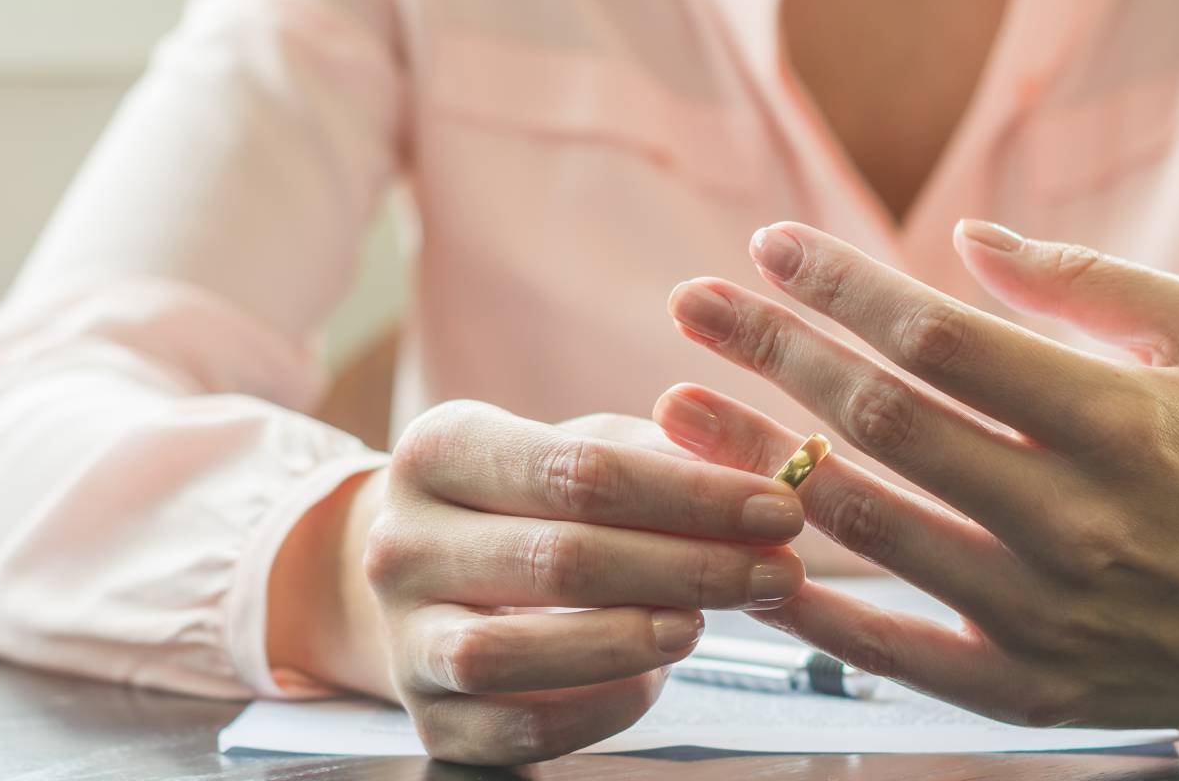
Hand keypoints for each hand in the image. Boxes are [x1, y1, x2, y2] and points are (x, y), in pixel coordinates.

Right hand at [277, 403, 806, 764]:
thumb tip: (757, 479)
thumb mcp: (577, 449)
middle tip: (777, 572)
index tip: (779, 509)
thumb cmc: (524, 503)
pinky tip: (652, 678)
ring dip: (628, 641)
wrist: (423, 576)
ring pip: (510, 655)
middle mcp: (400, 542)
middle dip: (688, 568)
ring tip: (703, 624)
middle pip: (559, 560)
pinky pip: (518, 730)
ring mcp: (404, 636)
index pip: (578, 471)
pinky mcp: (429, 719)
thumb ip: (661, 457)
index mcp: (438, 448)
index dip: (692, 495)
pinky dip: (598, 708)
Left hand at [657, 220, 1178, 727]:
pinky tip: (741, 555)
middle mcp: (1078, 520)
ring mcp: (1048, 615)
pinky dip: (809, 607)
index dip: (843, 286)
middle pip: (883, 422)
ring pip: (867, 529)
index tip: (771, 247)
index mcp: (1121, 419)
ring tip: (675, 407)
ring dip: (755, 461)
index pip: (942, 338)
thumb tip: (962, 242)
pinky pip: (892, 651)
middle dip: (771, 352)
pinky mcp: (1030, 690)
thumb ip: (1085, 281)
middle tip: (690, 305)